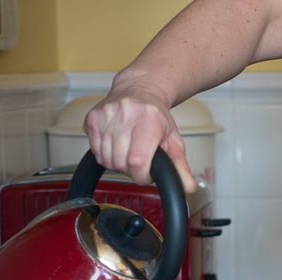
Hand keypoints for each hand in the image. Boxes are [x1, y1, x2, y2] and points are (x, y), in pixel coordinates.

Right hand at [83, 80, 197, 193]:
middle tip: (139, 161)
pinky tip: (116, 146)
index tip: (146, 174)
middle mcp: (126, 115)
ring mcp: (106, 115)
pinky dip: (105, 155)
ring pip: (105, 158)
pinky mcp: (92, 118)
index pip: (137, 161)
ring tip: (128, 152)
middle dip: (130, 170)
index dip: (141, 175)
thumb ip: (180, 166)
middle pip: (120, 162)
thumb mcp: (174, 141)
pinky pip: (94, 150)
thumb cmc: (157, 117)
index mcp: (149, 120)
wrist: (139, 90)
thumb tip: (189, 187)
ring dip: (117, 163)